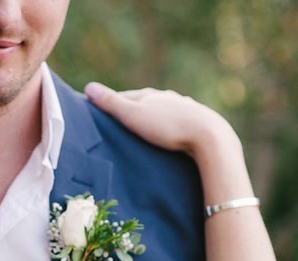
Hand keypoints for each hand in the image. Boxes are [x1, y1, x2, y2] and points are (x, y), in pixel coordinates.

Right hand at [84, 82, 238, 159]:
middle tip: (119, 122)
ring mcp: (184, 108)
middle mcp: (168, 97)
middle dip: (132, 110)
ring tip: (144, 130)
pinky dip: (169, 126)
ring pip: (163, 111)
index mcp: (150, 95)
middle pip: (145, 103)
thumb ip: (111, 103)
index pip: (124, 97)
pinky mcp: (198, 121)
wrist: (208, 136)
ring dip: (153, 118)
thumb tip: (88, 87)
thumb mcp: (133, 115)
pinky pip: (178, 122)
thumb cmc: (167, 127)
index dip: (111, 103)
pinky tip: (170, 134)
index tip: (99, 111)